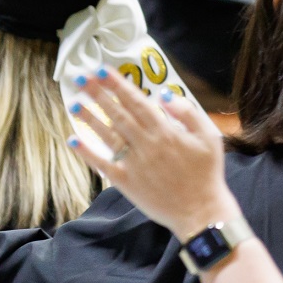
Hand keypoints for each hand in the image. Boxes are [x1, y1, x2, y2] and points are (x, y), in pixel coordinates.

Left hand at [66, 67, 235, 239]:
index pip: (136, 102)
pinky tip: (73, 140)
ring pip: (107, 136)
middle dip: (98, 94)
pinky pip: (103, 164)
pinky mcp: (126, 182)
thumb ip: (188, 113)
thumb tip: (164, 95)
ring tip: (73, 103)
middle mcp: (146, 144)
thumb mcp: (209, 137)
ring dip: (89, 119)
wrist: (201, 212)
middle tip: (80, 78)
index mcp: (165, 131)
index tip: (102, 70)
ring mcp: (134, 164)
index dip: (118, 85)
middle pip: (118, 114)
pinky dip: (87, 153)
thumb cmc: (206, 173)